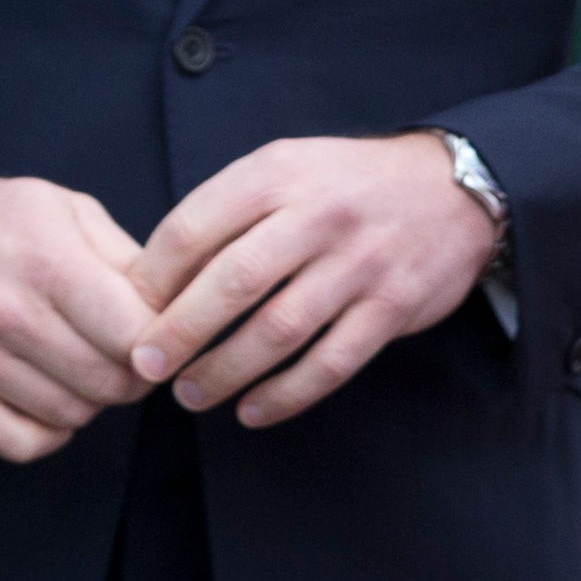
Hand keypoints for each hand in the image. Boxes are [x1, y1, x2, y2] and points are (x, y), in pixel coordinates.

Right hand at [0, 170, 155, 462]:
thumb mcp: (70, 211)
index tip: (164, 334)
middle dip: (135, 375)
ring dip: (91, 400)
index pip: (137, 334)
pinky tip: (51, 397)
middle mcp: (5, 314)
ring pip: (72, 416)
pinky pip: (22, 445)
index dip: (166, 341)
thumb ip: (131, 261)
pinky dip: (50, 432)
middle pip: (110, 383)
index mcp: (47, 263)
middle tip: (127, 355)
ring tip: (82, 363)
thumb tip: (183, 311)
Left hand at [125, 133, 496, 427]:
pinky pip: (330, 363)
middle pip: (232, 284)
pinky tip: (253, 411)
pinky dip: (286, 395)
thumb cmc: (346, 186)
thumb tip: (155, 283)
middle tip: (144, 368)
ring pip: (279, 331)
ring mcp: (361, 263)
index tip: (127, 315)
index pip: (193, 229)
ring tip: (191, 396)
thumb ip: (229, 213)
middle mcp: (320, 215)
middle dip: (178, 335)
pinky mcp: (392, 307)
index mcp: (279, 174)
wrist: (453, 188)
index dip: (150, 281)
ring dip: (225, 372)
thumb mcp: (287, 168)